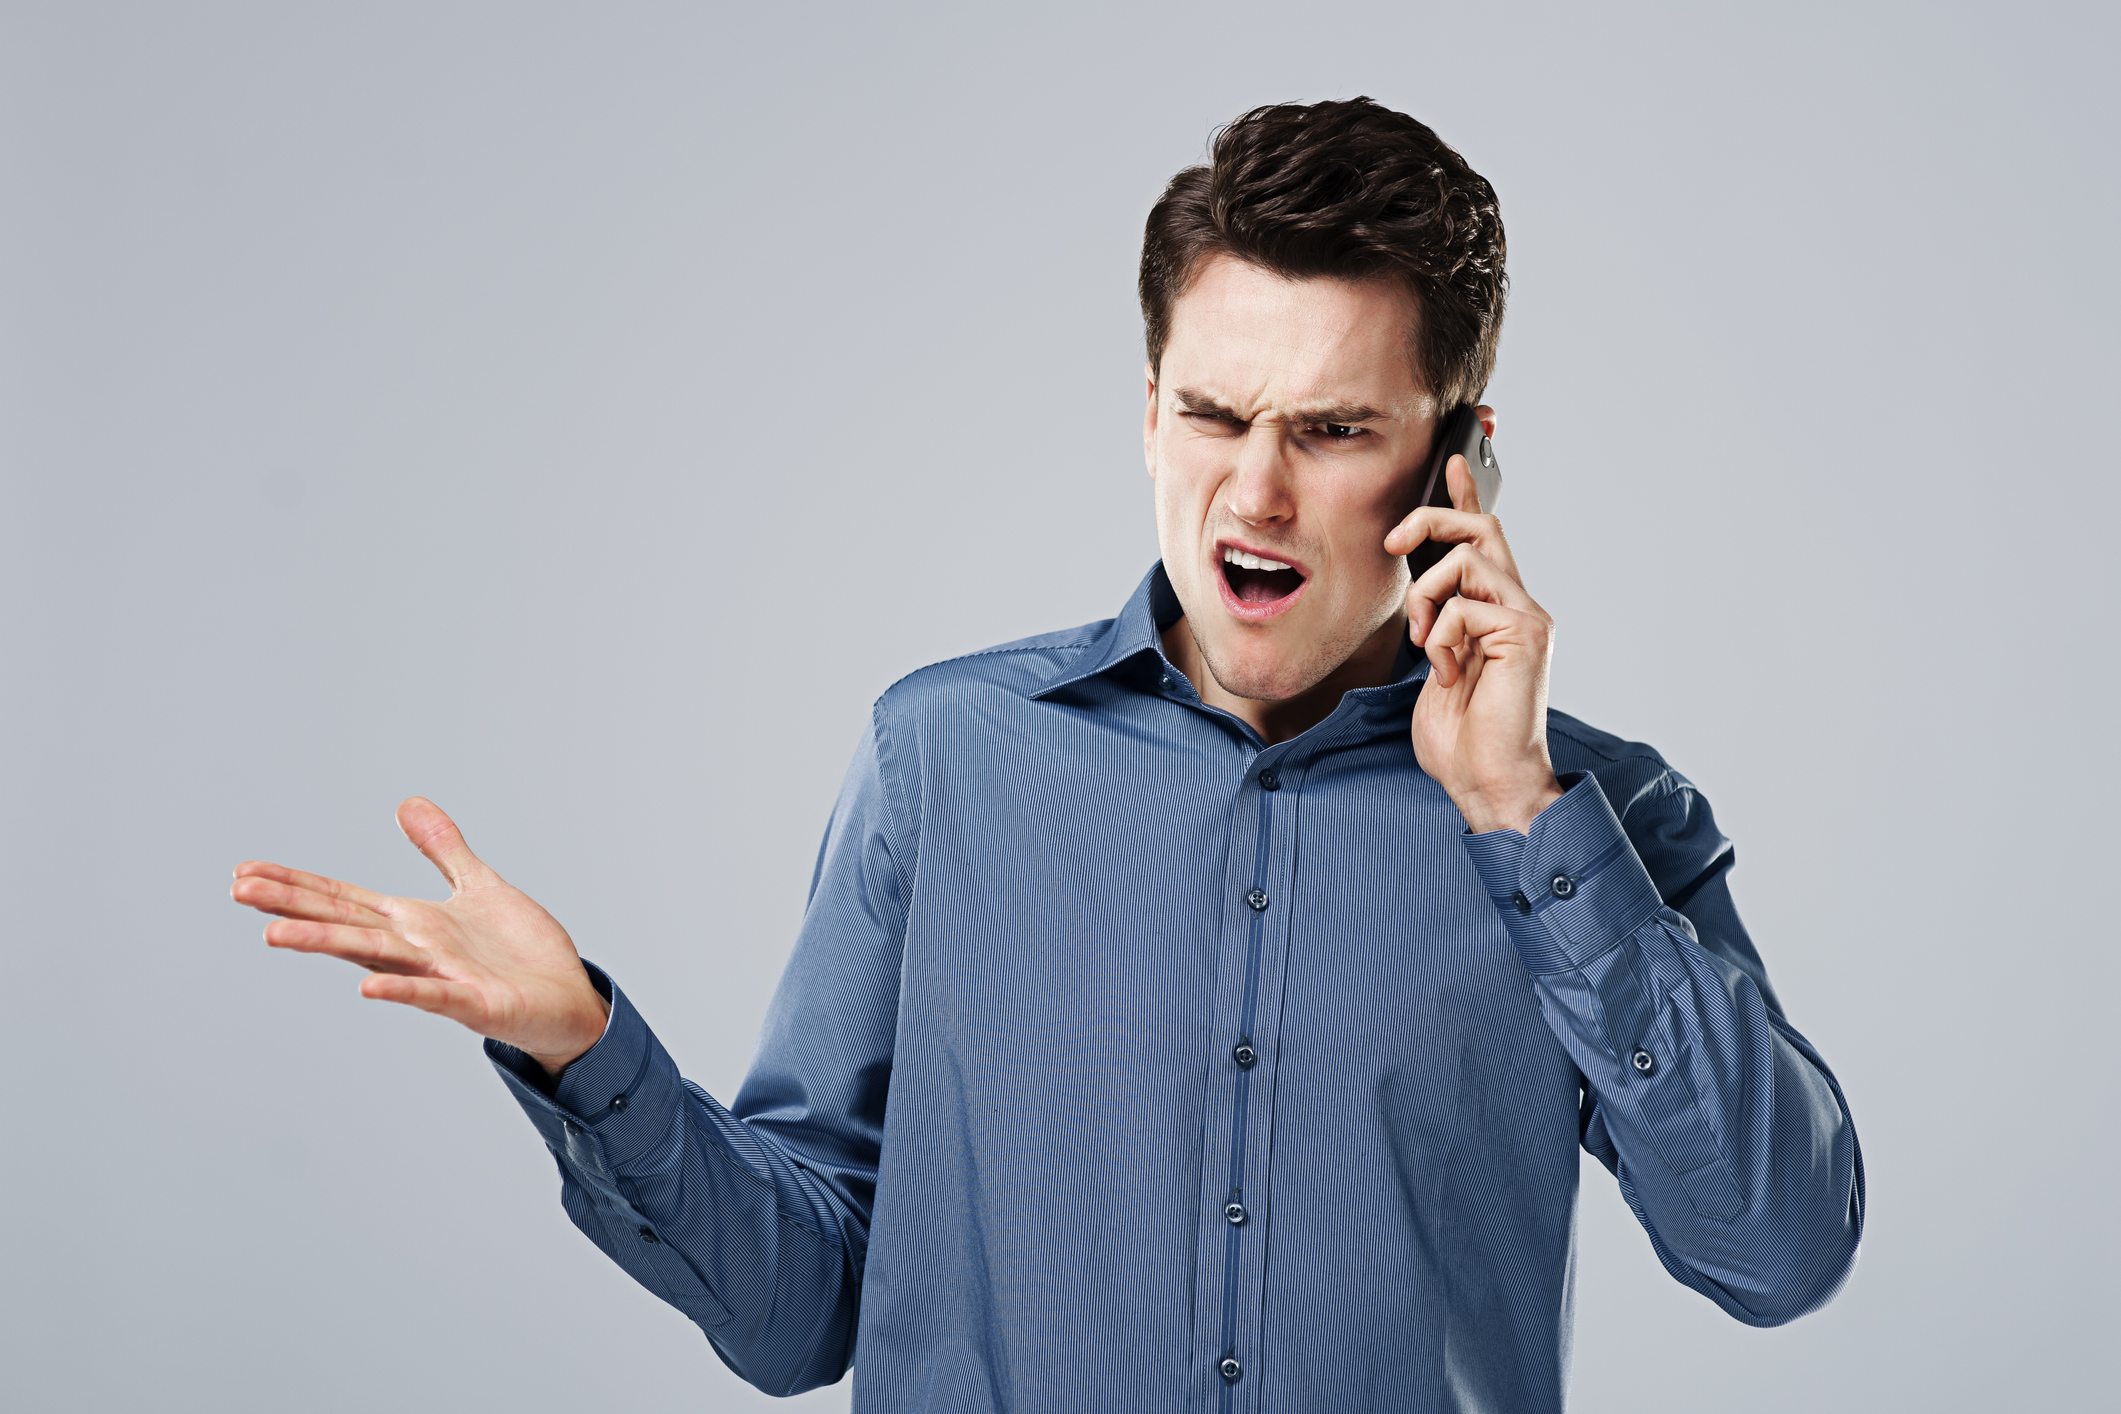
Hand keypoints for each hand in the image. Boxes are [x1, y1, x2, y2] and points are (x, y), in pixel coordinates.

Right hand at [232, 797, 609, 1075]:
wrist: (568, 1001)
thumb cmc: (522, 954)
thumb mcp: (479, 886)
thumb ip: (442, 849)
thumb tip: (408, 803)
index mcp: (413, 923)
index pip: (343, 898)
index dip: (297, 884)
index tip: (245, 871)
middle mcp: (416, 950)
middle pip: (344, 923)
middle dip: (292, 906)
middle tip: (237, 890)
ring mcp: (440, 978)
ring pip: (375, 957)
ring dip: (326, 944)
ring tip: (272, 934)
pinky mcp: (473, 1003)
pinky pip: (432, 995)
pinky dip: (402, 989)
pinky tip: (366, 987)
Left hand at [1383, 429, 1563, 834]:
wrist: (1489, 783)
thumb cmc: (1461, 739)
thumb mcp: (1434, 668)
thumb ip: (1435, 627)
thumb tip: (1421, 604)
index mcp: (1495, 612)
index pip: (1482, 540)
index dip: (1465, 496)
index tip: (1451, 460)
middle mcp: (1518, 606)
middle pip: (1481, 526)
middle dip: (1433, 516)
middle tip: (1394, 542)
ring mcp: (1526, 617)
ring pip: (1468, 557)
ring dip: (1427, 596)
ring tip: (1426, 644)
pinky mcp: (1527, 634)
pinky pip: (1465, 605)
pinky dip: (1440, 637)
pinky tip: (1448, 673)